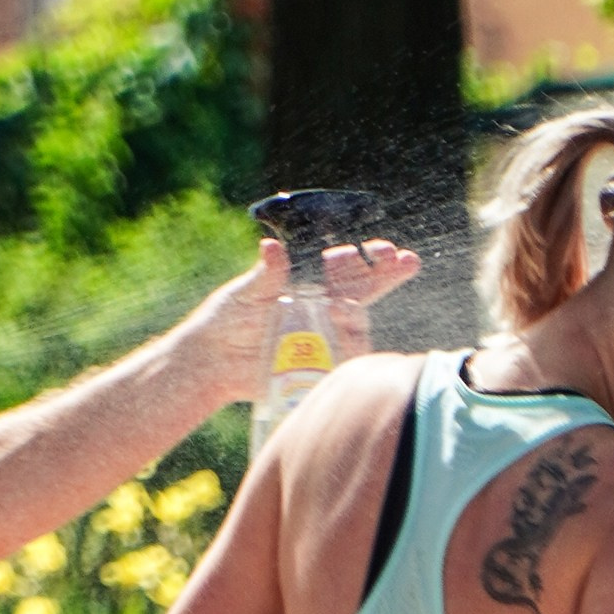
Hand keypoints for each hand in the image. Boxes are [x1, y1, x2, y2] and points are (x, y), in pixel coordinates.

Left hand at [181, 234, 422, 402]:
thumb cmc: (227, 318)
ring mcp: (324, 338)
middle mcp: (324, 309)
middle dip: (385, 274)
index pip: (348, 267)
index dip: (369, 257)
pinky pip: (345, 360)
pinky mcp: (318, 366)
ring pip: (357, 324)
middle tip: (401, 260)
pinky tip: (349, 340)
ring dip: (360, 313)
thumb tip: (271, 247)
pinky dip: (352, 350)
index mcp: (311, 284)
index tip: (382, 248)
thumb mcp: (245, 292)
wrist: (212, 361)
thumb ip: (265, 274)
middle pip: (365, 290)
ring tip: (348, 304)